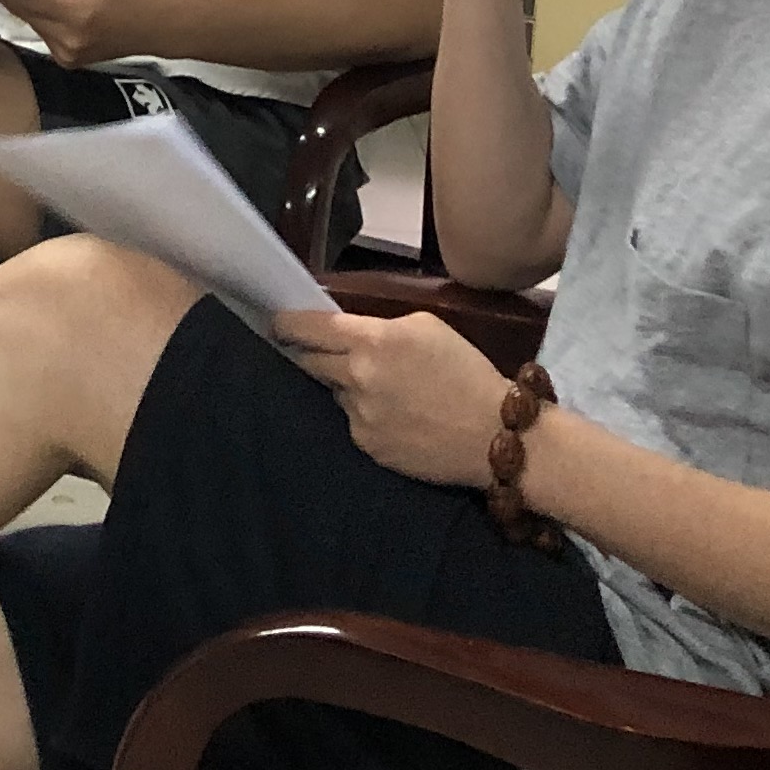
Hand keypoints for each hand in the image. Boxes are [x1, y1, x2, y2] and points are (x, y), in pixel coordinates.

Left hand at [0, 0, 149, 66]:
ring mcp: (66, 55)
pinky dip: (41, 19)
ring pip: (33, 25)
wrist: (159, 25)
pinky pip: (45, 35)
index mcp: (73, 15)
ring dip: (26, 7)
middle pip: (25, 14)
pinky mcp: (69, 62)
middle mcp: (65, 41)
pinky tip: (46, 7)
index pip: (26, 0)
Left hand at [270, 310, 512, 487]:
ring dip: (346, 387)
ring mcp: (358, 416)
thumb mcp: (427, 328)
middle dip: (309, 354)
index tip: (275, 323)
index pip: (309, 328)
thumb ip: (381, 326)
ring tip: (383, 390)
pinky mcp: (366, 445)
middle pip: (309, 361)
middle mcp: (357, 378)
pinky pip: (353, 422)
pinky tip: (396, 417)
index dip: (286, 324)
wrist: (494, 436)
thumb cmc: (467, 373)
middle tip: (315, 351)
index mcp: (373, 341)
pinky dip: (365, 415)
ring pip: (334, 392)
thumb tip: (349, 333)